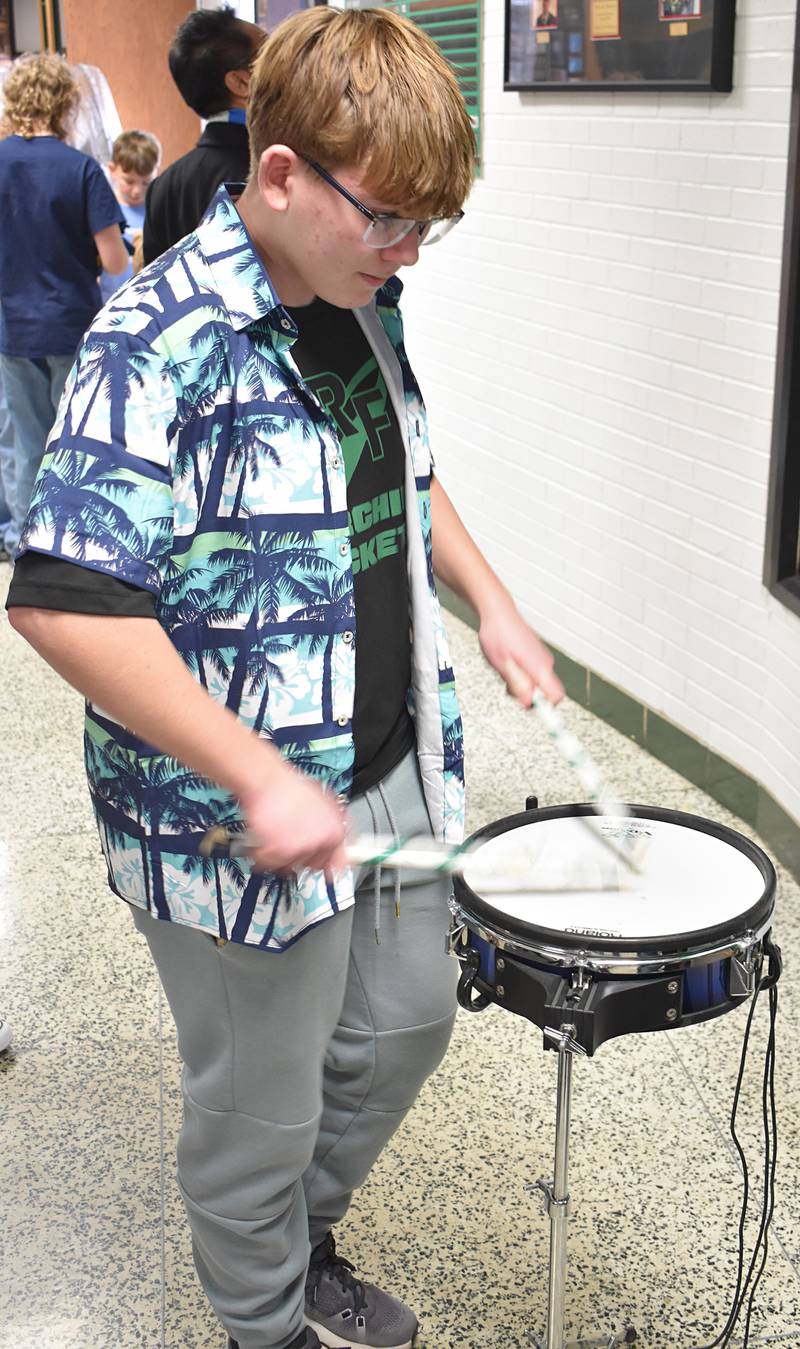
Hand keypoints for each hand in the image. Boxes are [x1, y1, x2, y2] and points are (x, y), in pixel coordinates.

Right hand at [239, 760, 347, 875]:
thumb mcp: (324, 805)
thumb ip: (332, 828)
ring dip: (280, 856)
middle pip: (311, 865)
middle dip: (300, 856)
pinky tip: (263, 840)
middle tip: (290, 840)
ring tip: (275, 835)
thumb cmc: (292, 789)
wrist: (268, 781)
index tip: (322, 867)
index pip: (338, 863)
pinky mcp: (280, 852)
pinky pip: (269, 864)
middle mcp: (321, 842)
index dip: (327, 863)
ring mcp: (301, 848)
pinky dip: (262, 855)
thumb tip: (339, 850)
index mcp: (336, 831)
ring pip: (289, 866)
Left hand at [478, 602, 564, 707]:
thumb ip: (517, 684)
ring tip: (506, 671)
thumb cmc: (497, 635)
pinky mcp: (536, 656)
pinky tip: (508, 665)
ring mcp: (541, 659)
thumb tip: (529, 702)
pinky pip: (532, 675)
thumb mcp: (502, 664)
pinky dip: (521, 676)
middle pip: (546, 693)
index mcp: (539, 666)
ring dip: (521, 685)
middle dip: (528, 696)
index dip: (545, 707)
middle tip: (509, 686)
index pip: (556, 695)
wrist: (497, 612)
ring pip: (537, 684)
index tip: (529, 707)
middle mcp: (545, 664)